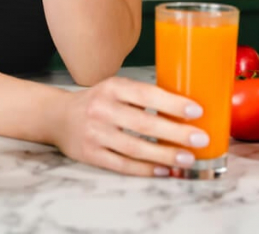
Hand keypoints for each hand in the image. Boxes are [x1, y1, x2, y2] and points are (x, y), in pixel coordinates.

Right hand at [51, 77, 209, 176]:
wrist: (58, 117)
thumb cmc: (97, 102)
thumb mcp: (115, 88)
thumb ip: (142, 96)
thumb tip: (183, 109)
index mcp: (112, 87)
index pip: (147, 94)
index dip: (172, 103)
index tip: (196, 111)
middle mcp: (102, 109)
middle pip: (144, 123)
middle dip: (176, 133)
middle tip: (200, 139)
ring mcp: (95, 133)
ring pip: (135, 147)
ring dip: (164, 155)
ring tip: (187, 159)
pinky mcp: (91, 154)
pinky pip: (122, 164)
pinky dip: (145, 169)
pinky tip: (163, 170)